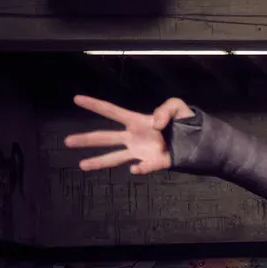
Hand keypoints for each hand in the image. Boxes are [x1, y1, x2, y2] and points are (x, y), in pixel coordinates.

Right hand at [65, 94, 192, 175]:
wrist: (199, 142)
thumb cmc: (185, 122)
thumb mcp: (177, 106)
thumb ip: (165, 109)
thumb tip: (155, 125)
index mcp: (136, 121)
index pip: (112, 111)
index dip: (95, 104)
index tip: (76, 99)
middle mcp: (133, 137)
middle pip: (105, 137)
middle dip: (86, 139)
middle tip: (68, 141)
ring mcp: (140, 152)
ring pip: (114, 157)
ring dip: (98, 161)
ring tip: (82, 165)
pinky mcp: (152, 164)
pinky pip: (142, 167)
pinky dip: (140, 168)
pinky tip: (136, 168)